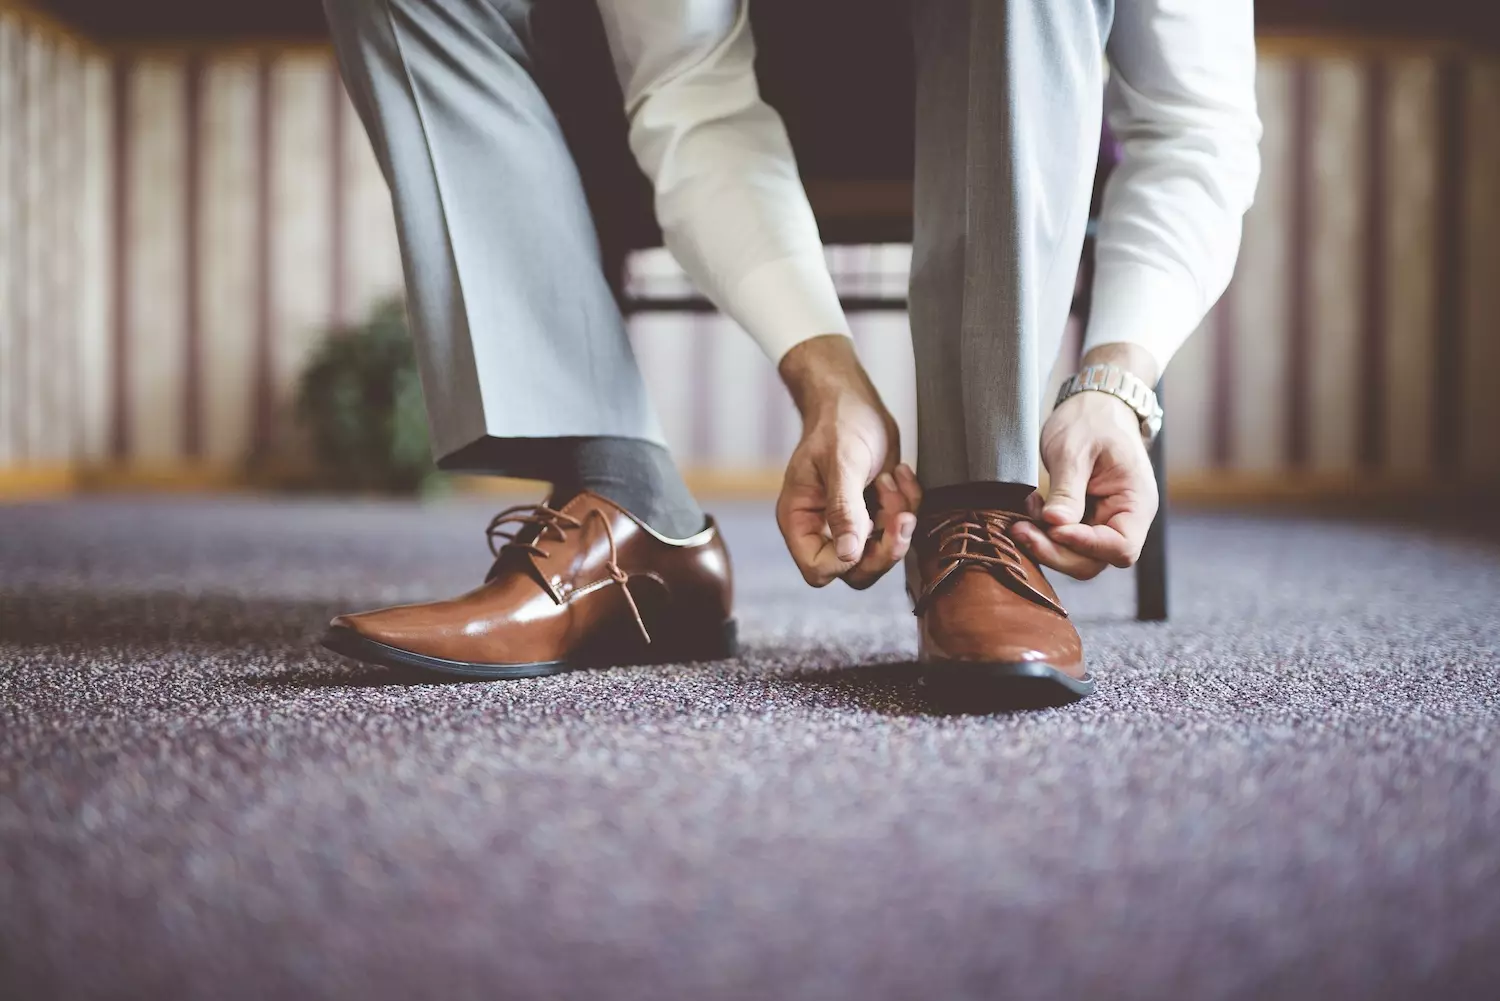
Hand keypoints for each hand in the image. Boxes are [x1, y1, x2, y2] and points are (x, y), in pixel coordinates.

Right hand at [775, 335, 922, 587]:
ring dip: (897, 519)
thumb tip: (847, 556)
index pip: (819, 569)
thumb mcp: (841, 463)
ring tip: (893, 479)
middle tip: (900, 513)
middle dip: (885, 544)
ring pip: (881, 552)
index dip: (847, 560)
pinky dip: (907, 504)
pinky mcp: (873, 514)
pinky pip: (897, 530)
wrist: (854, 399)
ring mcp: (849, 523)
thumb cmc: (838, 423)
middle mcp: (821, 528)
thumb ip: (843, 511)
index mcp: (800, 520)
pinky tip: (899, 474)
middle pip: (855, 570)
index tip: (869, 527)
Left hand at [1012, 345, 1159, 580]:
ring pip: (1075, 556)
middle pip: (1093, 560)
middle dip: (1055, 551)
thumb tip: (1055, 524)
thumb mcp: (1075, 450)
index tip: (1051, 528)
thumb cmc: (1092, 421)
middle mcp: (1124, 520)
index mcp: (1136, 503)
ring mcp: (1104, 523)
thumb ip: (1068, 489)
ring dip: (1045, 544)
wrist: (1094, 405)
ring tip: (1022, 515)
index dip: (1085, 545)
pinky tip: (1029, 510)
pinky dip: (1043, 533)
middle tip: (1020, 529)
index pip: (1120, 546)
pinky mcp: (1084, 521)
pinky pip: (1064, 541)